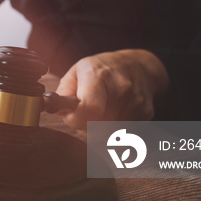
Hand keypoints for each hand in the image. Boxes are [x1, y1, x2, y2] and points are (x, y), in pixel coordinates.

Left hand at [54, 49, 168, 129]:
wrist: (138, 66)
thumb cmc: (102, 69)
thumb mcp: (77, 71)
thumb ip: (64, 91)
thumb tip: (55, 109)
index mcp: (98, 75)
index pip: (89, 109)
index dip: (76, 119)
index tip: (71, 115)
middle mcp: (120, 89)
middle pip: (97, 127)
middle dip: (84, 126)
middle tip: (83, 114)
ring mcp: (135, 103)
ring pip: (109, 134)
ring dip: (98, 131)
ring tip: (99, 113)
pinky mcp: (146, 114)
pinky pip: (123, 134)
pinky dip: (113, 131)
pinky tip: (113, 114)